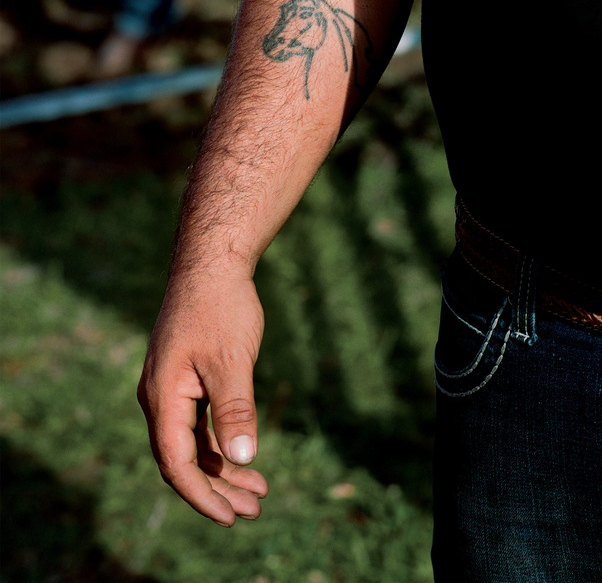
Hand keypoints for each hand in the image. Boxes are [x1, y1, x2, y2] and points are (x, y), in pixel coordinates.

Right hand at [137, 276, 267, 526]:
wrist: (212, 264)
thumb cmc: (221, 308)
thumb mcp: (232, 362)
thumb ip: (236, 410)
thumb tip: (244, 459)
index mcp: (163, 397)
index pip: (176, 463)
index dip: (203, 496)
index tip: (231, 519)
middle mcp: (161, 397)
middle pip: (184, 458)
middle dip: (219, 488)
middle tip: (255, 509)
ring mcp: (172, 386)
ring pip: (194, 442)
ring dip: (224, 468)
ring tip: (259, 490)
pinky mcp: (186, 376)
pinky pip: (199, 422)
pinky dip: (222, 441)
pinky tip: (245, 452)